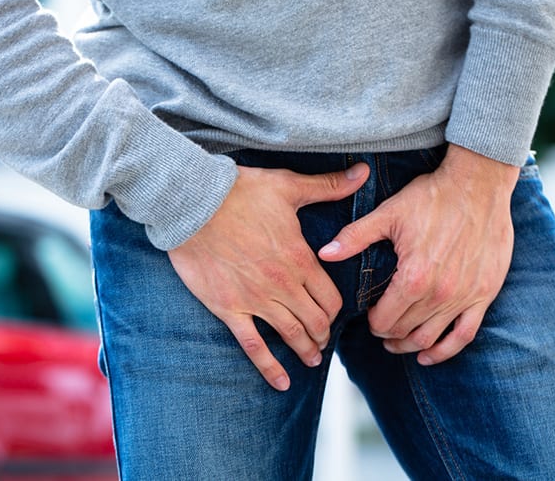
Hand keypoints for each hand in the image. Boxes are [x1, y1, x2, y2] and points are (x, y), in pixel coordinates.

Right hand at [167, 163, 369, 390]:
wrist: (192, 203)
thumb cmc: (240, 192)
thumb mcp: (288, 186)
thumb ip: (328, 186)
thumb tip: (362, 172)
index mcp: (300, 259)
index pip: (330, 297)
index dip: (336, 311)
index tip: (334, 315)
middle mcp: (282, 285)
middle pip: (315, 321)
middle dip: (323, 334)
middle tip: (324, 340)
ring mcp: (255, 299)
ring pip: (291, 334)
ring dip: (306, 350)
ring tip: (312, 360)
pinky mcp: (228, 307)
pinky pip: (253, 345)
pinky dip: (269, 366)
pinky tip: (281, 382)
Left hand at [319, 145, 518, 364]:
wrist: (479, 184)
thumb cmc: (433, 196)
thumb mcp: (389, 213)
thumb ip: (355, 237)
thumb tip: (324, 253)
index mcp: (414, 277)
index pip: (384, 320)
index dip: (372, 322)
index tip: (368, 316)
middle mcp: (440, 294)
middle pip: (404, 331)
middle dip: (387, 333)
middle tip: (379, 328)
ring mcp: (464, 297)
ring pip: (430, 338)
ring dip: (409, 345)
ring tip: (397, 342)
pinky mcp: (484, 294)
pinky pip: (464, 335)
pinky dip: (445, 350)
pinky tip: (428, 354)